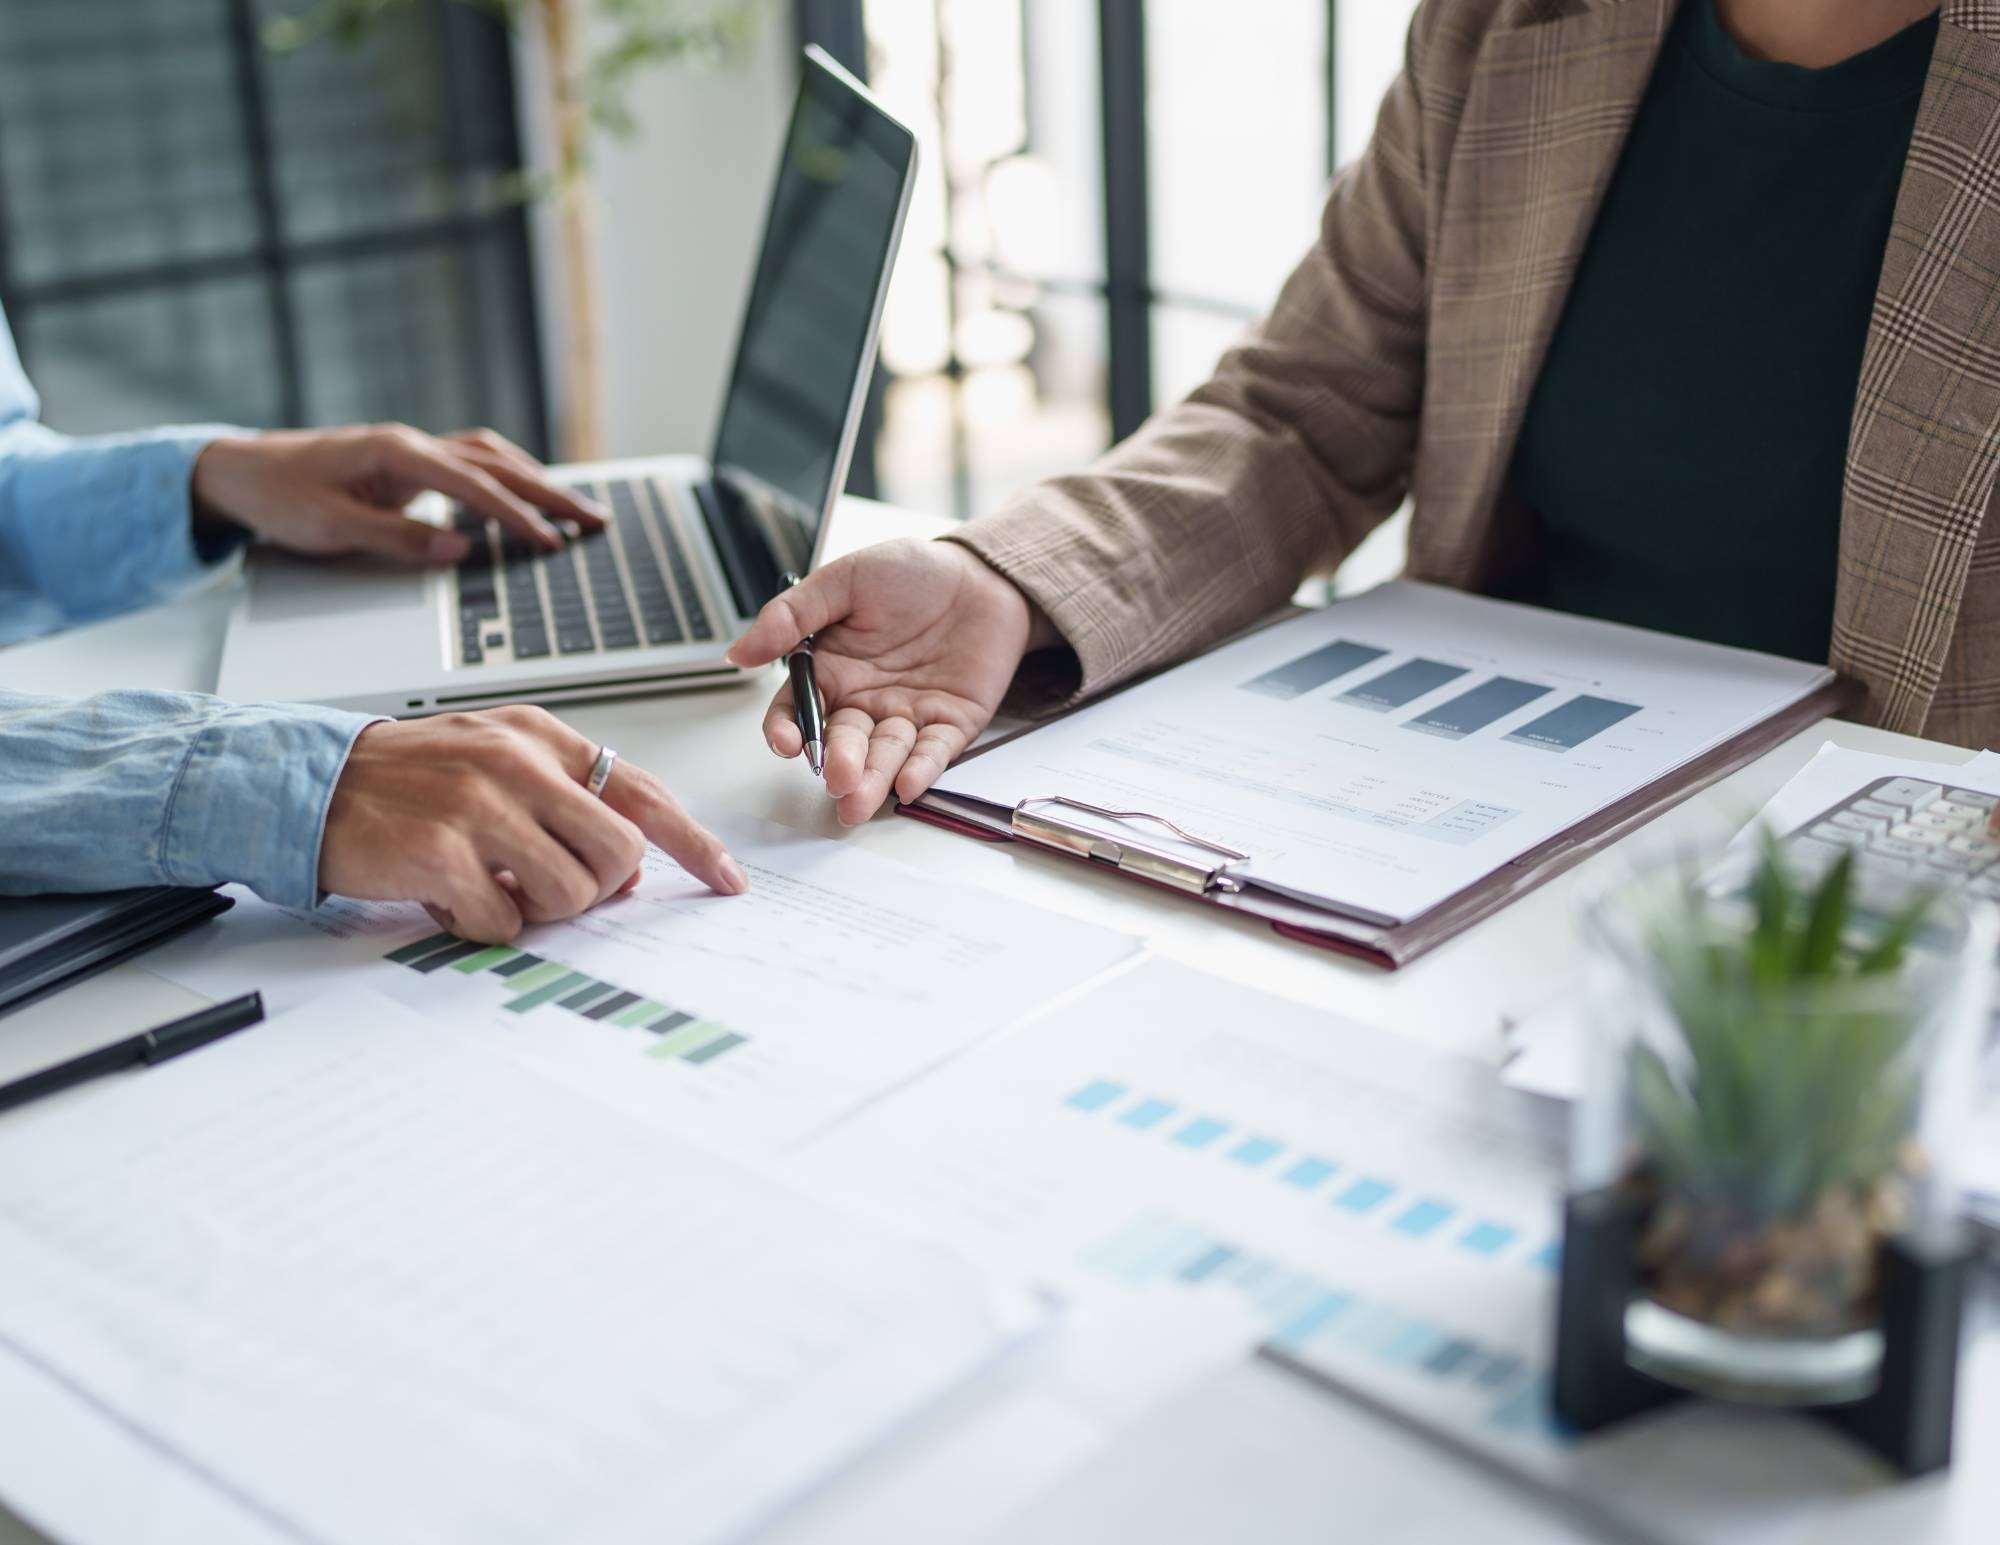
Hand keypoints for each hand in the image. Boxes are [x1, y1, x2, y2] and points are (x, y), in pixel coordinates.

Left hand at [192, 424, 608, 564]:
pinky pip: (473, 465)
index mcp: (395, 453)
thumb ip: (397, 538)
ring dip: (536, 481)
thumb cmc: (278, 496)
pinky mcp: (410, 463)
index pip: (473, 485)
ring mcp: (412, 451)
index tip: (551, 541)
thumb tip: (458, 549)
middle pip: (497, 464)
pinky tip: (528, 494)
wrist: (240, 470)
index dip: (516, 516)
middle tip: (595, 519)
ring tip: (576, 509)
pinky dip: (508, 478)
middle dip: (550, 493)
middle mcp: (411, 444)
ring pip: (491, 458)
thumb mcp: (329, 527)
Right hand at [319, 706, 747, 942]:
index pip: (644, 792)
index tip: (727, 880)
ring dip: (537, 909)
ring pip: (572, 892)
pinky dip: (482, 925)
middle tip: (548, 887)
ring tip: (491, 886)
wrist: (311, 782)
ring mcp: (480, 806)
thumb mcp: (496, 762)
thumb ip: (565, 799)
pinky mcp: (441, 853)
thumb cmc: (409, 781)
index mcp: (541, 737)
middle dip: (598, 889)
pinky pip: (505, 922)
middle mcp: (517, 763)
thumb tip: (631, 866)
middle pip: (620, 853)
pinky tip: (448, 897)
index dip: (695, 844)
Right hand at [727, 539, 1055, 824]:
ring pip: (885, 755)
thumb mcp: (844, 580)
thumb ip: (791, 616)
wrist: (981, 572)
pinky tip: (909, 784)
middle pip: (843, 742)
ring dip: (873, 779)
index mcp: (832, 670)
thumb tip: (739, 651)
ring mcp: (908, 715)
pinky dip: (922, 769)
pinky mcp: (952, 723)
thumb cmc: (912, 572)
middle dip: (839, 763)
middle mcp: (865, 700)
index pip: (798, 712)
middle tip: (837, 777)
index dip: (789, 731)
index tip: (787, 743)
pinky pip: (935, 751)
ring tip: (859, 799)